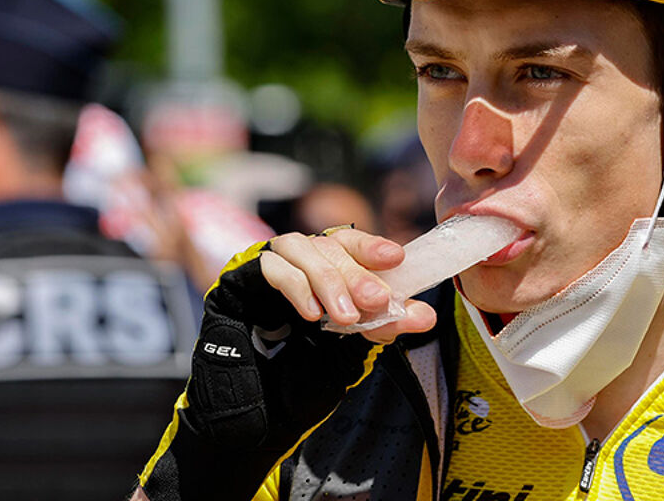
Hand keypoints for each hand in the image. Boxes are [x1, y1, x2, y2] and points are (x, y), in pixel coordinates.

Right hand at [162, 228, 436, 498]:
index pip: (349, 244)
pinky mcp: (236, 282)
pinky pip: (268, 267)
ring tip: (345, 316)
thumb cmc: (302, 382)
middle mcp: (294, 265)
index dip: (371, 246)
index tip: (395, 258)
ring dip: (327, 278)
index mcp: (323, 274)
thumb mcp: (351, 353)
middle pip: (327, 245)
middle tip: (376, 300)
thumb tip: (426, 315)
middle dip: (355, 273)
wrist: (253, 419)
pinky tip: (312, 314)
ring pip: (297, 245)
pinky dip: (295, 286)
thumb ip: (382, 329)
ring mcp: (263, 270)